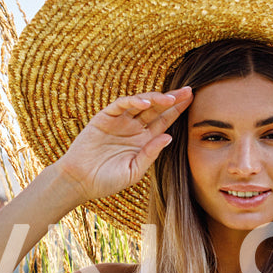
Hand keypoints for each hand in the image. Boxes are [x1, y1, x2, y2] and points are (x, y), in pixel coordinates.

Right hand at [54, 88, 192, 203]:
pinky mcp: (104, 118)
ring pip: (140, 103)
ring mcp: (119, 121)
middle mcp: (133, 128)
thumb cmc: (107, 181)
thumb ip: (150, 154)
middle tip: (188, 90)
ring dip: (155, 98)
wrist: (79, 182)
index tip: (193, 101)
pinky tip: (144, 103)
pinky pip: (120, 105)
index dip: (177, 111)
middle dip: (172, 99)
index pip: (164, 121)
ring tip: (169, 98)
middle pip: (156, 109)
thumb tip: (169, 137)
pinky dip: (132, 101)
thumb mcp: (134, 171)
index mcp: (143, 140)